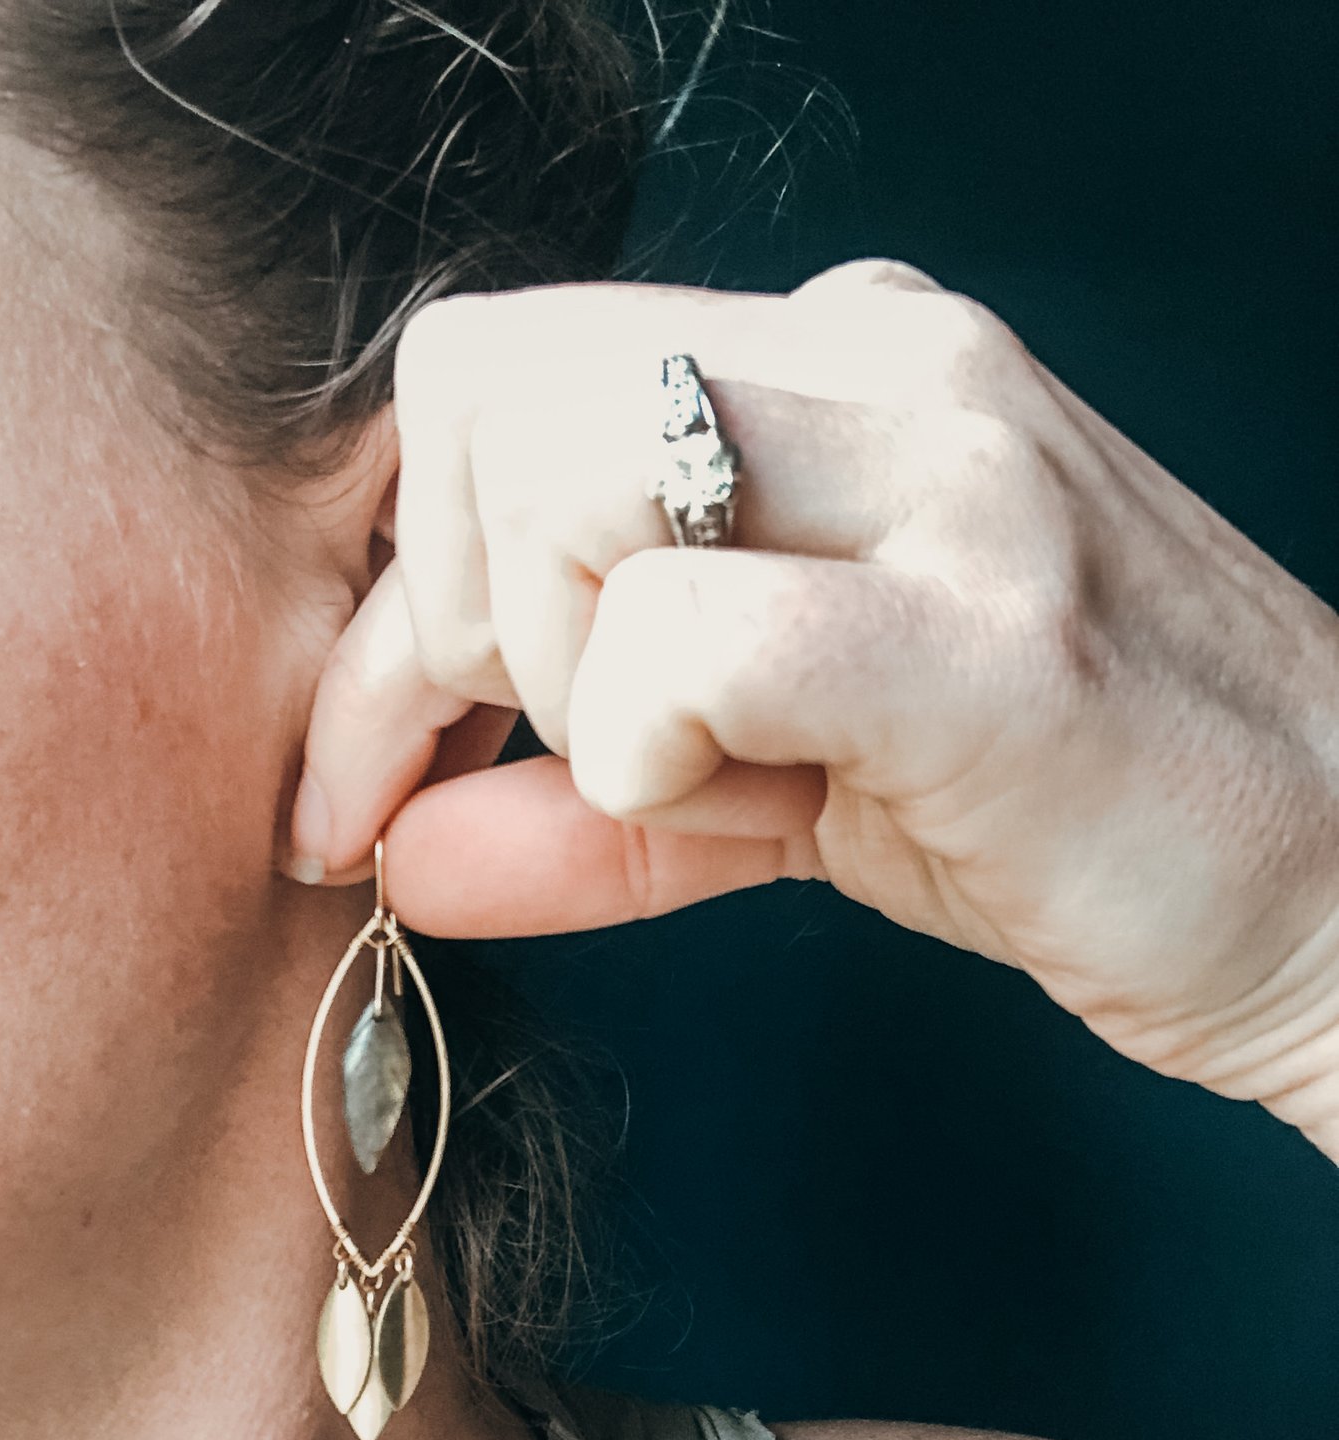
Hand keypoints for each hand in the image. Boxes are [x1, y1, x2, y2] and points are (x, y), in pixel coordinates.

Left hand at [289, 262, 1338, 1150]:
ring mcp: (953, 475)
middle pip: (487, 402)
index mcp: (836, 366)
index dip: (397, 588)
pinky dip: (649, 751)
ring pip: (565, 491)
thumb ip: (577, 806)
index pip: (496, 386)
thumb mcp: (785, 792)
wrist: (1337, 889)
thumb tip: (390, 854)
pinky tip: (755, 816)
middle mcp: (889, 365)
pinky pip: (694, 636)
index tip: (382, 761)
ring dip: (566, 690)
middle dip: (442, 633)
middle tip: (524, 773)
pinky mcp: (991, 633)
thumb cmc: (1062, 817)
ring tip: (717, 790)